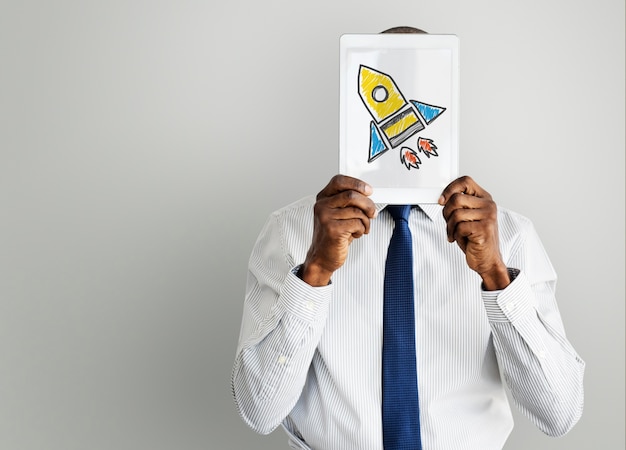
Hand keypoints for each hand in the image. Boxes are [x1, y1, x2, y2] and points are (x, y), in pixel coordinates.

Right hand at [301, 175, 376, 286]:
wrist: (322, 257)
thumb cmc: (331, 236)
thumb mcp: (337, 215)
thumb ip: (348, 203)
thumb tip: (367, 196)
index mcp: (323, 199)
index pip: (339, 181)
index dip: (356, 183)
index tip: (368, 190)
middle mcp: (322, 206)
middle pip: (352, 195)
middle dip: (368, 204)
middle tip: (372, 212)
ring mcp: (325, 217)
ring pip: (357, 211)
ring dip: (366, 221)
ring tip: (362, 228)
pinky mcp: (333, 229)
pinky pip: (357, 223)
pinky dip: (362, 230)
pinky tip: (356, 234)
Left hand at [439, 176, 509, 290]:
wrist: (487, 260)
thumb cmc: (475, 239)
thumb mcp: (466, 218)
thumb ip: (458, 205)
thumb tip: (442, 199)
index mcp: (484, 198)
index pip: (465, 181)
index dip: (449, 189)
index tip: (441, 200)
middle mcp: (488, 205)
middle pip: (456, 199)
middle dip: (446, 213)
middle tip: (450, 224)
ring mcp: (488, 216)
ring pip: (456, 213)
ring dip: (450, 227)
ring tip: (456, 233)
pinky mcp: (485, 228)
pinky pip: (460, 227)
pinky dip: (455, 235)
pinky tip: (461, 239)